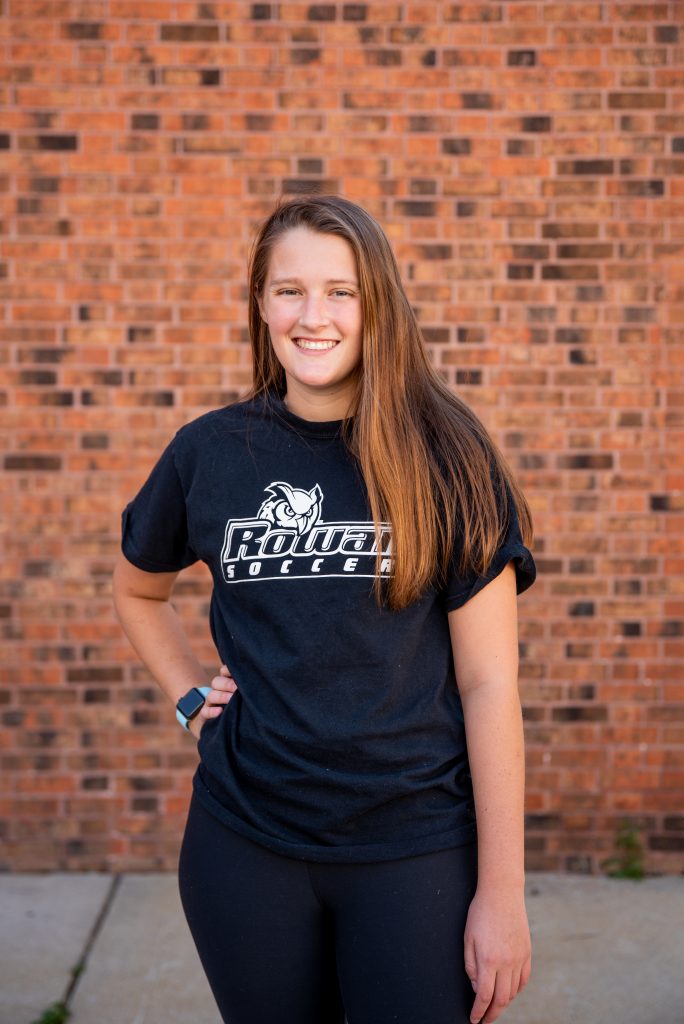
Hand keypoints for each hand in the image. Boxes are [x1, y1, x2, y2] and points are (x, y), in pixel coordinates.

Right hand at [188, 665, 237, 738]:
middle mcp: (217, 692)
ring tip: (231, 699)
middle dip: (227, 684)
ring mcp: (210, 704)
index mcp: (226, 685)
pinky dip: (212, 711)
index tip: (238, 673)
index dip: (228, 670)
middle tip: (236, 688)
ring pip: (211, 695)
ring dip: (221, 696)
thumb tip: (257, 684)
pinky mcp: (204, 716)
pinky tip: (220, 711)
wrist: (217, 728)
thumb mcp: (240, 698)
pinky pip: (205, 712)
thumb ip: (244, 690)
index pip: (224, 672)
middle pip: (216, 682)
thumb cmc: (236, 710)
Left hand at [464, 885, 531, 1022]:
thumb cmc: (481, 912)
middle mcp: (506, 962)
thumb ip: (470, 965)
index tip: (474, 1019)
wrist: (502, 893)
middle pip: (501, 1000)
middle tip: (484, 1020)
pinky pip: (523, 979)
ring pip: (513, 992)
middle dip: (492, 1014)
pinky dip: (516, 990)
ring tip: (495, 1007)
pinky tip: (510, 992)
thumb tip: (475, 986)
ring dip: (504, 1003)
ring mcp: (519, 958)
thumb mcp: (467, 938)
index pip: (484, 996)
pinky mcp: (527, 952)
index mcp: (488, 960)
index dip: (479, 1012)